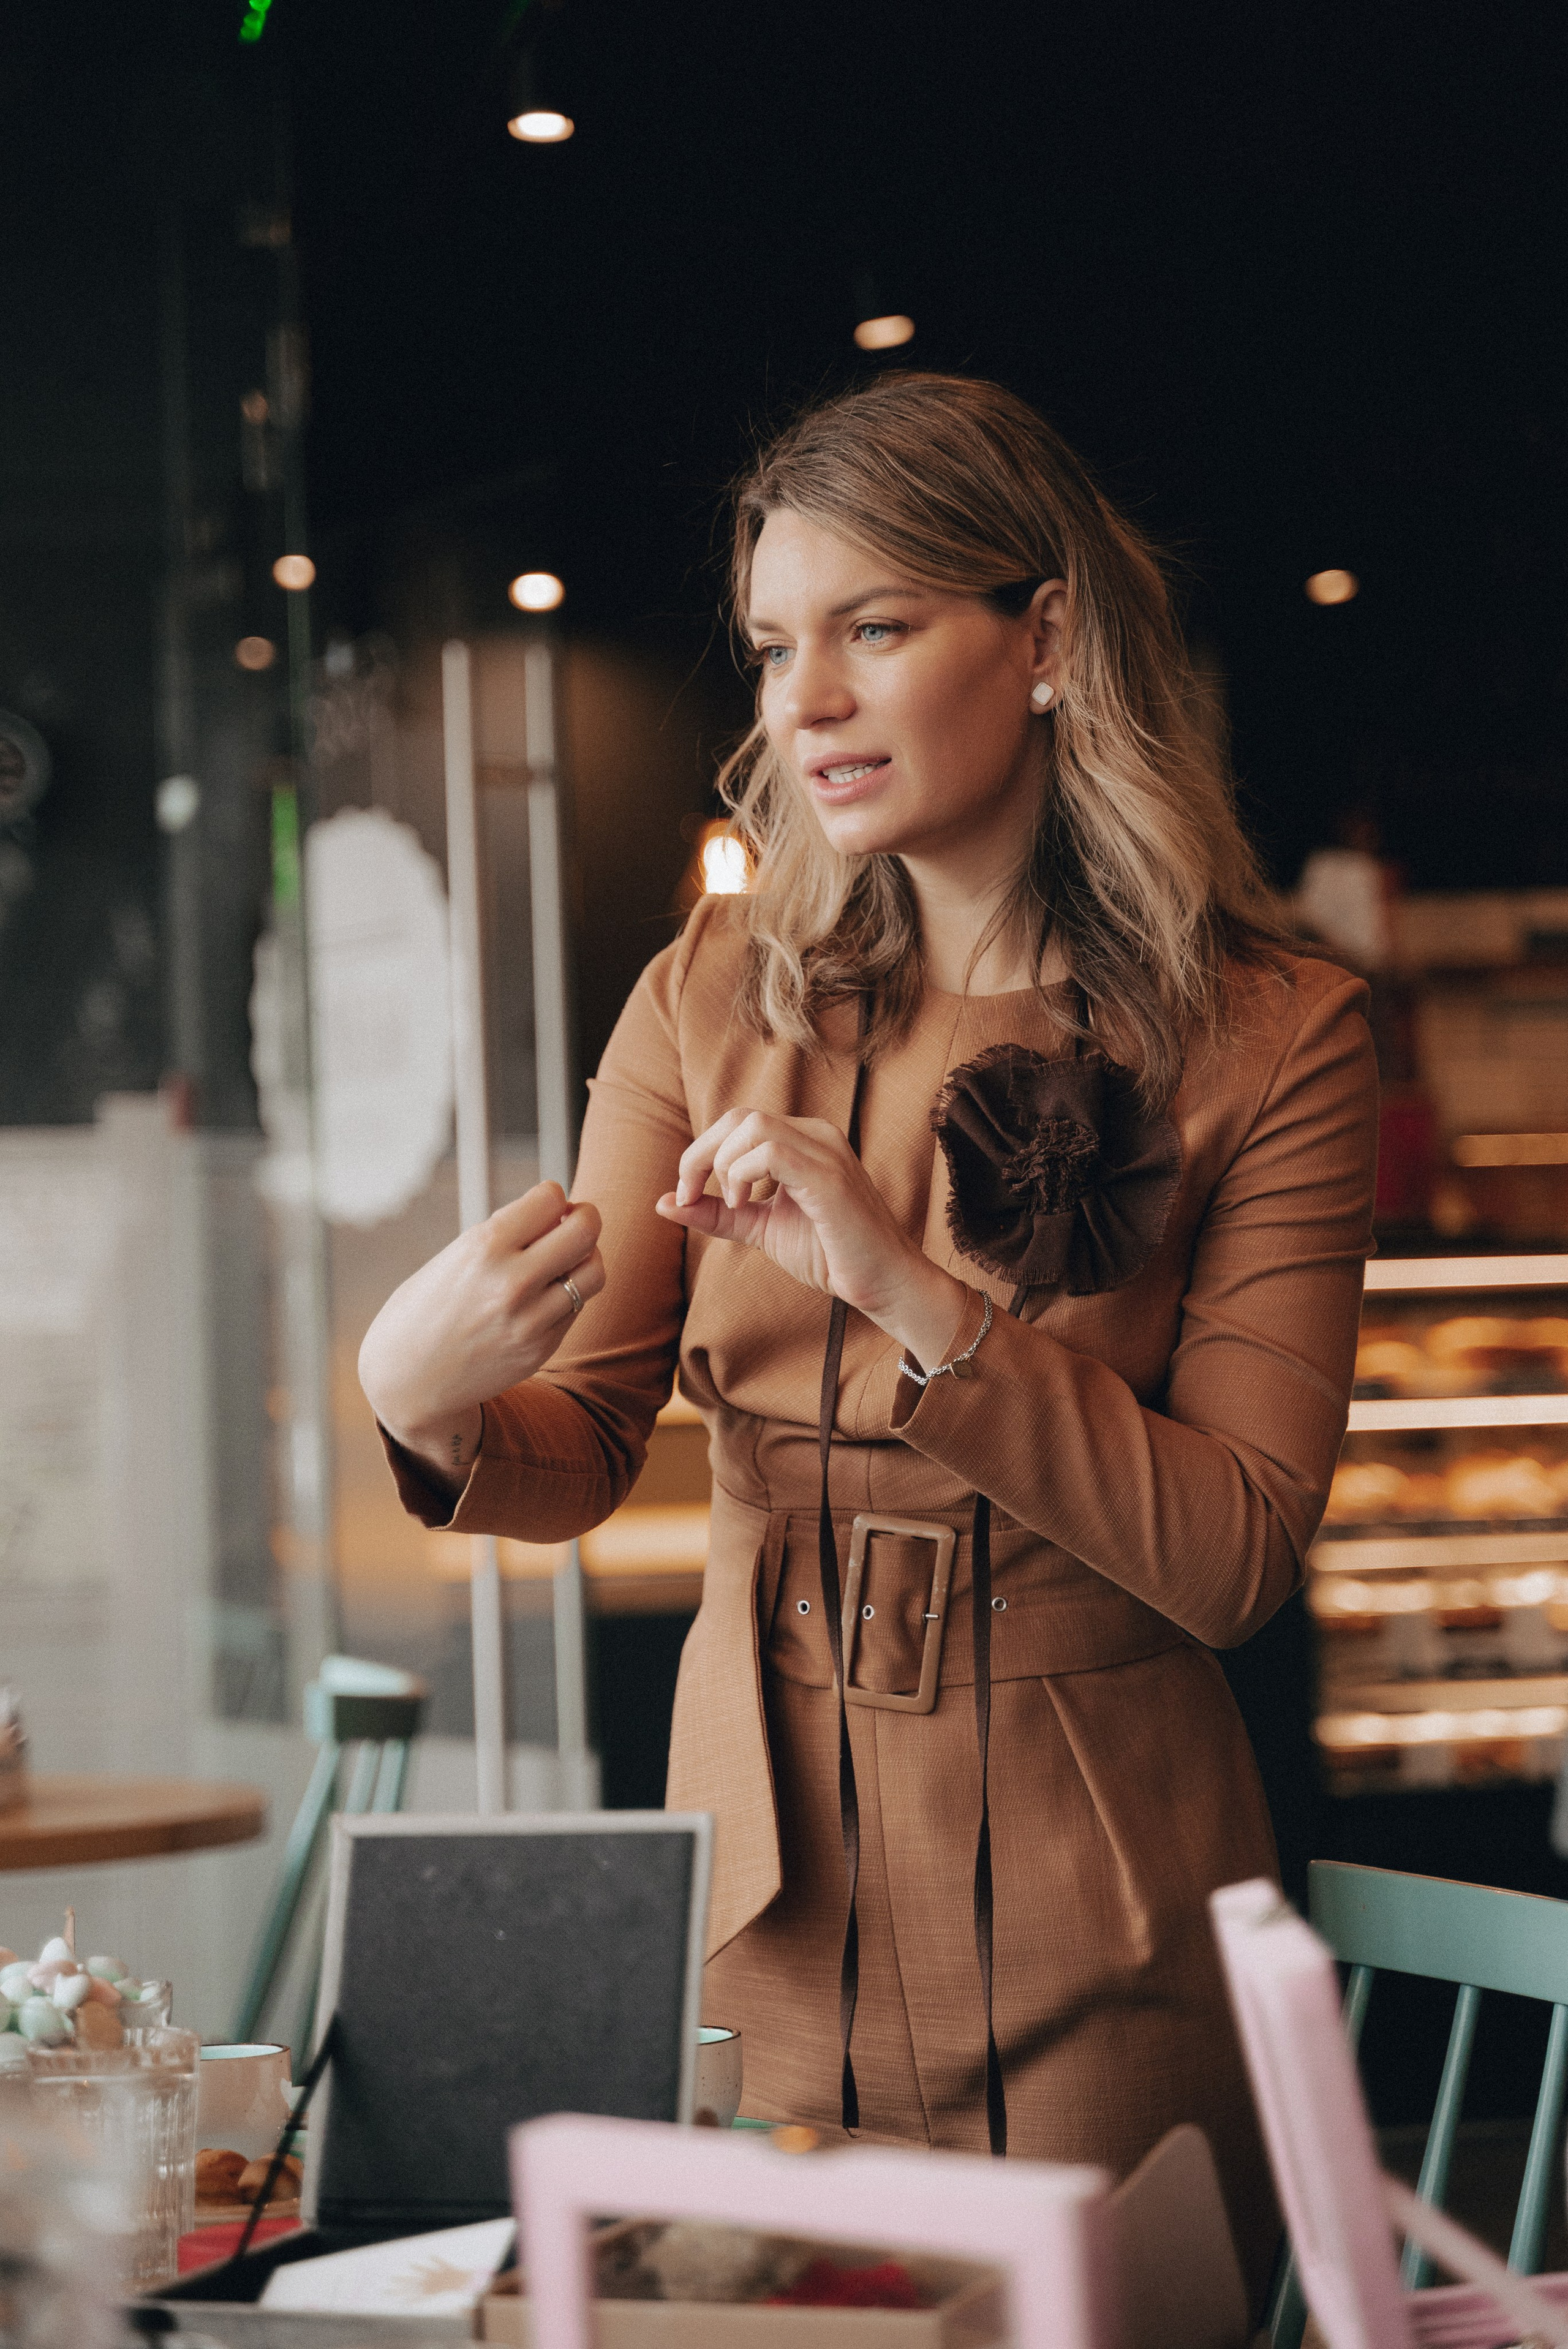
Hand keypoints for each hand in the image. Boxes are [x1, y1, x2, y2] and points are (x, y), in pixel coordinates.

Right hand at [358, 1182, 603, 1491]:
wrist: (407, 1380)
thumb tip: (558, 1208)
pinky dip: (570, 1293)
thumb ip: (505, 1233)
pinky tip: (547, 1293)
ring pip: (594, 1272)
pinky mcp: (541, 1348)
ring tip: (566, 1259)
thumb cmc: (427, 1307)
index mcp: (482, 1247)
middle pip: (585, 1230)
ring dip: (586, 1257)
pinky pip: (578, 1306)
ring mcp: (530, 1320)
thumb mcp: (455, 1256)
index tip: (543, 1207)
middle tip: (571, 1222)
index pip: (552, 1197)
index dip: (552, 1197)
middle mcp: (512, 1282)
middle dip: (584, 1218)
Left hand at [655, 1110, 967, 1364]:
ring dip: (723, 1164)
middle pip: (738, 1116)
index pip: (737, 1123)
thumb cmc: (830, 1255)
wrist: (882, 1284)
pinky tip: (744, 1202)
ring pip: (752, 1126)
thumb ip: (717, 1213)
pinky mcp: (829, 1176)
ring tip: (732, 1203)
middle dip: (700, 1154)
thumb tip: (663, 1202)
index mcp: (802, 1141)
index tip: (685, 1194)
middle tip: (689, 1194)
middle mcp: (816, 1135)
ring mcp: (826, 1151)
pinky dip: (743, 1174)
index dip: (700, 1152)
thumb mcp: (761, 1228)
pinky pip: (771, 1151)